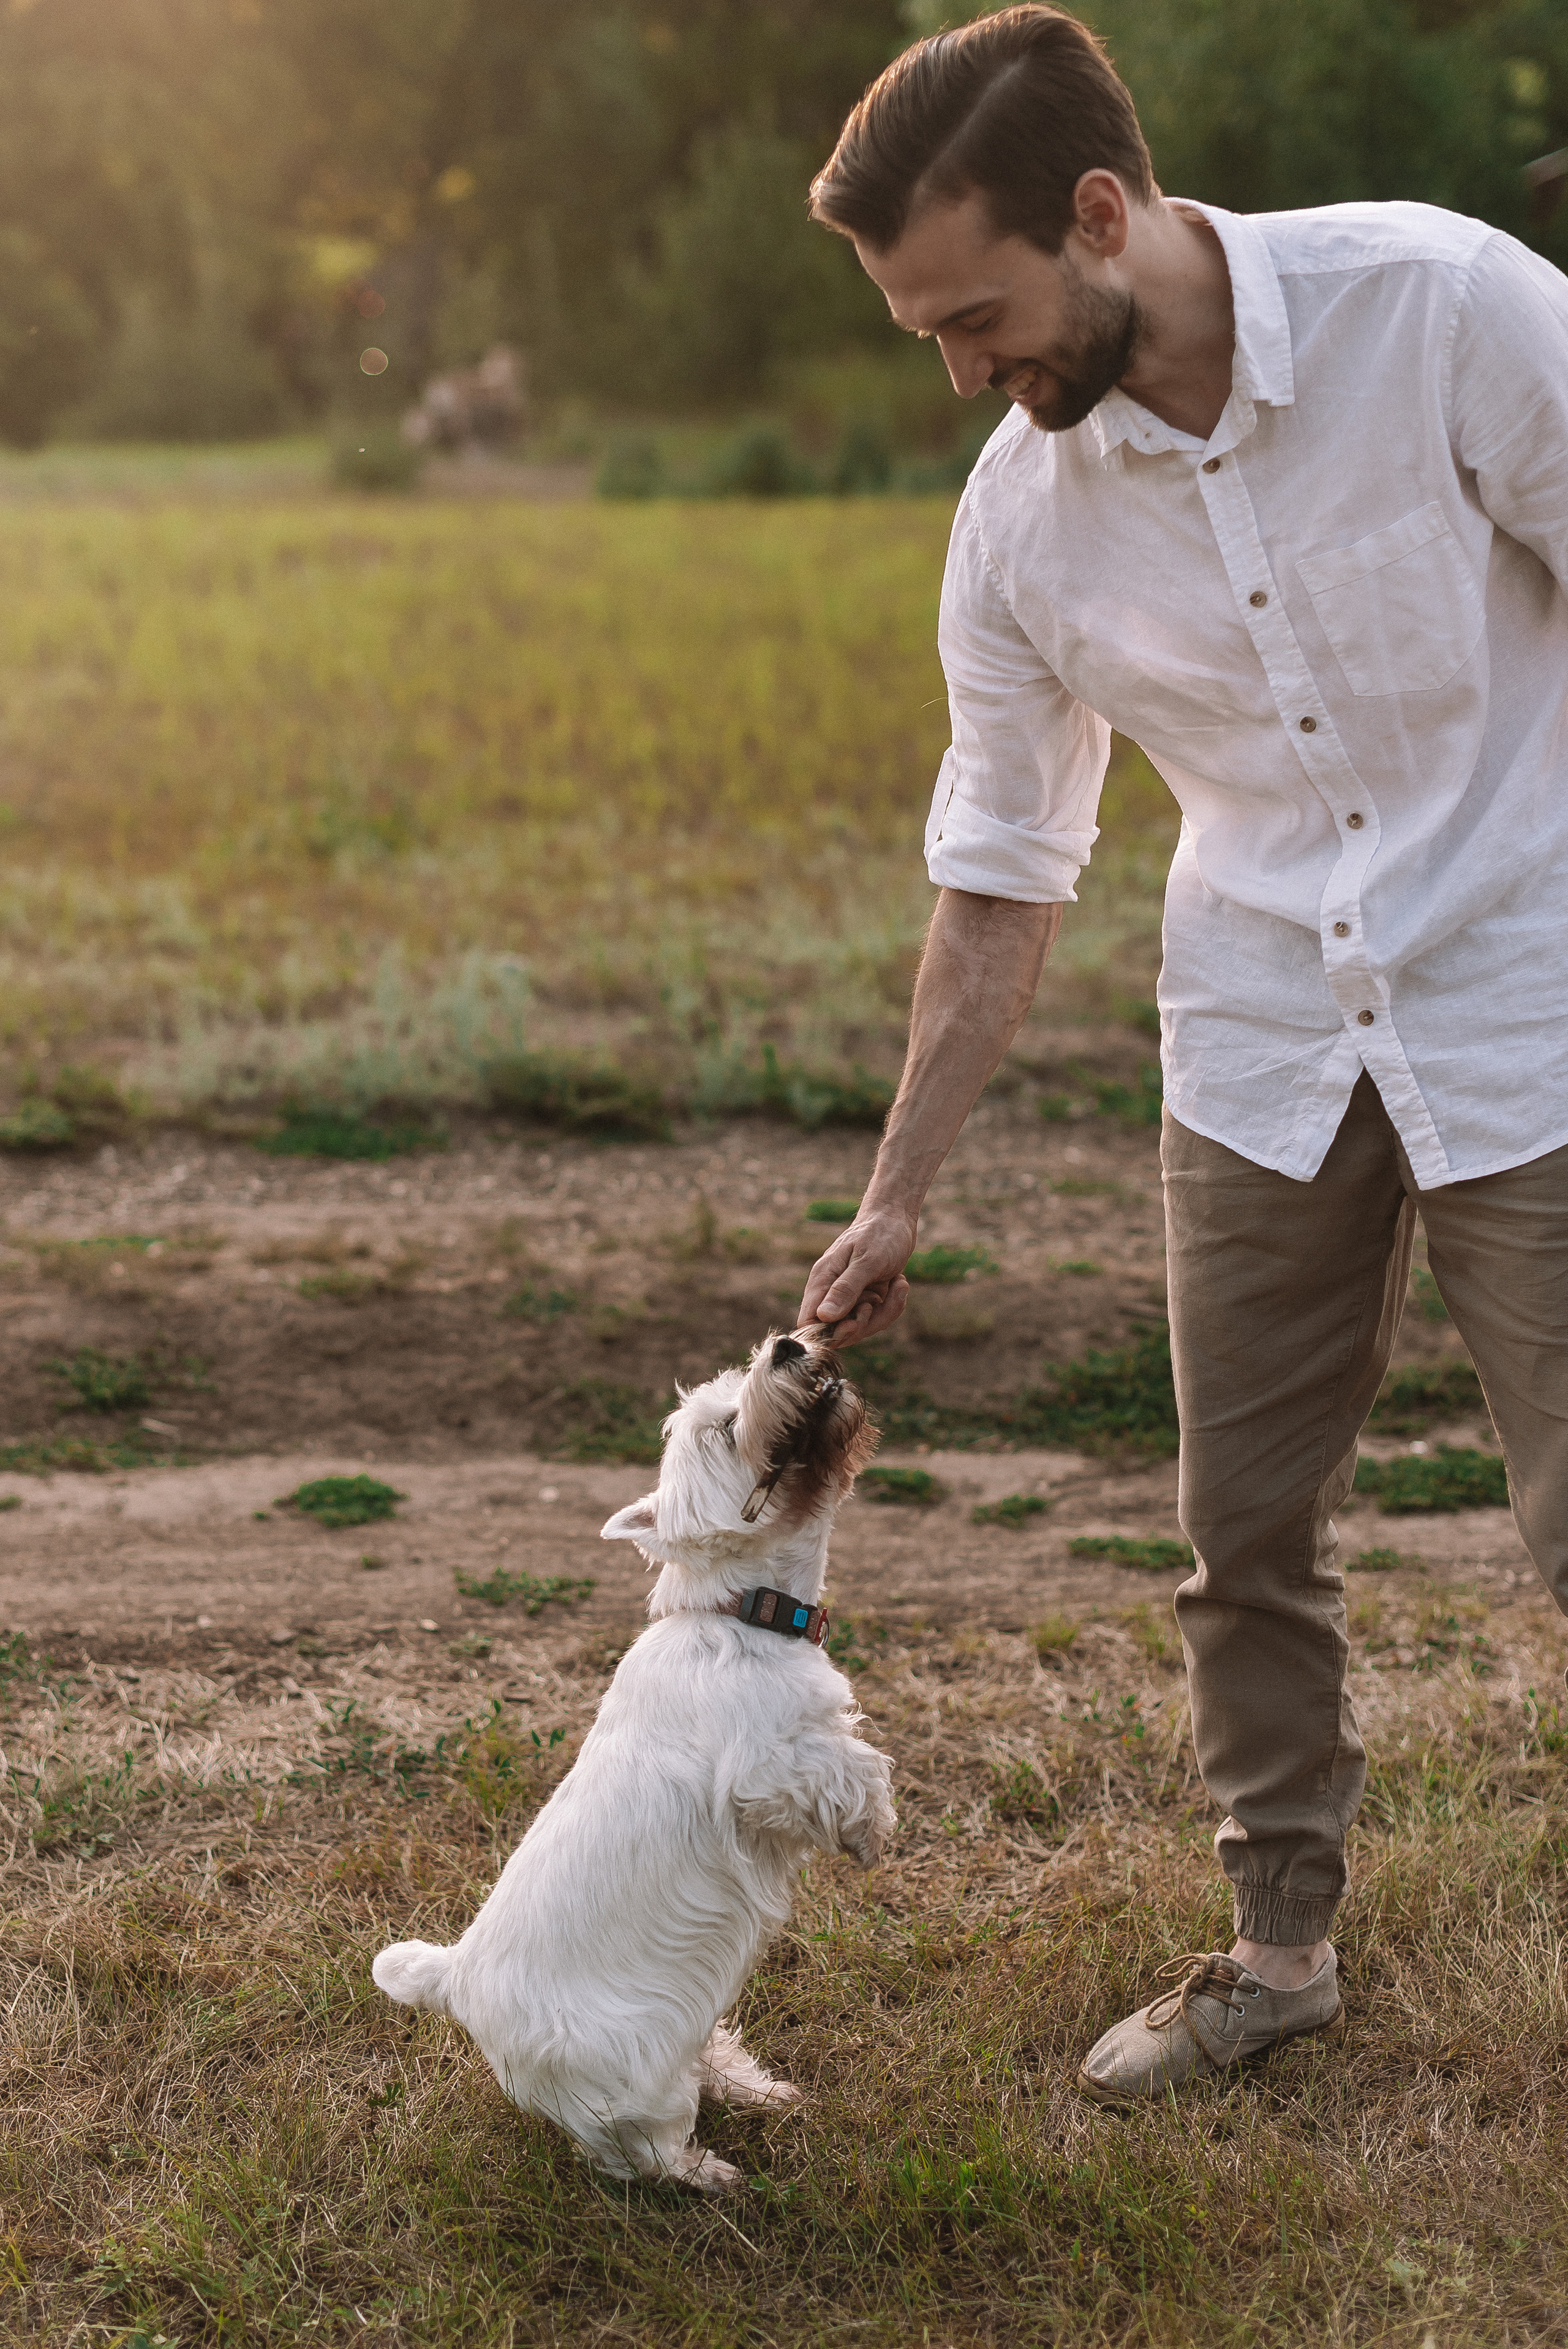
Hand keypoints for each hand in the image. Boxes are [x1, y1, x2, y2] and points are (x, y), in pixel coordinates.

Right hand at [798, 1206, 916, 1344]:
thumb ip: (845, 1289)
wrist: (896, 1218)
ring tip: (897, 1284)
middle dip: (864, 1323)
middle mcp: (832, 1291)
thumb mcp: (866, 1261)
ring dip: (884, 1312)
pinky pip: (877, 1317)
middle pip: (838, 1331)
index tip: (853, 1323)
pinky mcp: (866, 1297)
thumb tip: (824, 1317)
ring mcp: (850, 1296)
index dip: (829, 1332)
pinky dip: (892, 1304)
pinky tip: (899, 1283)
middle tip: (876, 1300)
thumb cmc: (880, 1234)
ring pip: (861, 1327)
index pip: (809, 1321)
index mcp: (823, 1280)